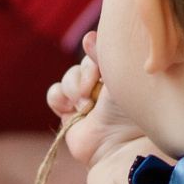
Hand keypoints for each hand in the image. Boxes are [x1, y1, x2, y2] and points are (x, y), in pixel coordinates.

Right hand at [47, 37, 142, 170]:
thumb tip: (88, 37)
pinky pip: (54, 93)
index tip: (98, 64)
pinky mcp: (68, 114)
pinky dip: (60, 99)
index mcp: (118, 77)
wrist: (117, 146)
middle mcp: (101, 87)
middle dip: (85, 74)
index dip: (94, 55)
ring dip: (74, 90)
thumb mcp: (120, 79)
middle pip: (81, 64)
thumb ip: (104, 57)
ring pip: (67, 78)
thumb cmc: (128, 114)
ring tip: (85, 108)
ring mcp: (83, 100)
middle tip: (92, 91)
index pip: (98, 54)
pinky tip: (71, 110)